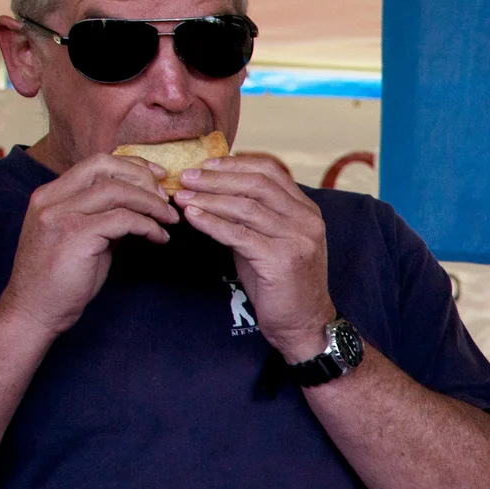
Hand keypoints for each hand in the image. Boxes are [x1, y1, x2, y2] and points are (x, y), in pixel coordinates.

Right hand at [0, 155, 179, 338]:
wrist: (34, 311)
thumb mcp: (80, 238)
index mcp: (50, 194)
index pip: (96, 162)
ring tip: (169, 220)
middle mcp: (51, 199)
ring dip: (151, 203)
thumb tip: (138, 208)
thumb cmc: (59, 280)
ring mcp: (60, 215)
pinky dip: (147, 225)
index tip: (158, 177)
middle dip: (143, 178)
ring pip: (116, 191)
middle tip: (166, 200)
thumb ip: (102, 217)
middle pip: (105, 166)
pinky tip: (158, 238)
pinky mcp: (74, 236)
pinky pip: (122, 219)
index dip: (132, 165)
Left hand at [173, 156, 336, 362]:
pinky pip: (239, 235)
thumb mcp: (269, 241)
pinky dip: (212, 223)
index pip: (271, 171)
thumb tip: (212, 192)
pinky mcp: (281, 261)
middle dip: (217, 178)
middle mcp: (306, 220)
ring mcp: (297, 240)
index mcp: (306, 210)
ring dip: (209, 199)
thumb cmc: (281, 284)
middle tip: (187, 177)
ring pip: (246, 207)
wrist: (303, 324)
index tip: (206, 165)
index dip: (236, 164)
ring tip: (183, 196)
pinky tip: (193, 218)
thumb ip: (250, 216)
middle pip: (256, 184)